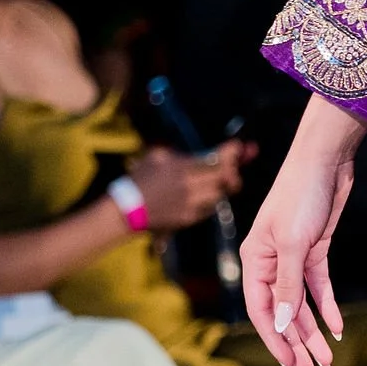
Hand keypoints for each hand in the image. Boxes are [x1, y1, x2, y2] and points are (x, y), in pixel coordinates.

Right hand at [127, 143, 244, 232]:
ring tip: (217, 181)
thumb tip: (202, 154)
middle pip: (225, 178)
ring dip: (221, 187)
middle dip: (232, 171)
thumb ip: (180, 154)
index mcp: (183, 168)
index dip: (232, 152)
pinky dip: (211, 200)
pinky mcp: (190, 218)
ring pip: (220, 194)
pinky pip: (209, 207)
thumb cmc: (140, 179)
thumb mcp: (158, 156)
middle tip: (233, 167)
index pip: (218, 159)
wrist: (127, 209)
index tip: (239, 146)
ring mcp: (192, 204)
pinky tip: (204, 195)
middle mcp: (192, 187)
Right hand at [240, 98, 362, 365]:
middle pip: (283, 314)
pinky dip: (327, 308)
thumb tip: (283, 325)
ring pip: (301, 305)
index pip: (263, 312)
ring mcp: (294, 258)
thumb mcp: (294, 244)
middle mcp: (271, 264)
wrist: (326, 160)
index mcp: (255, 262)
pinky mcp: (316, 251)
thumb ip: (288, 286)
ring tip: (327, 360)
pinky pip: (319, 288)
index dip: (276, 341)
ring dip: (313, 332)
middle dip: (296, 345)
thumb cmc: (301, 196)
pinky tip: (336, 329)